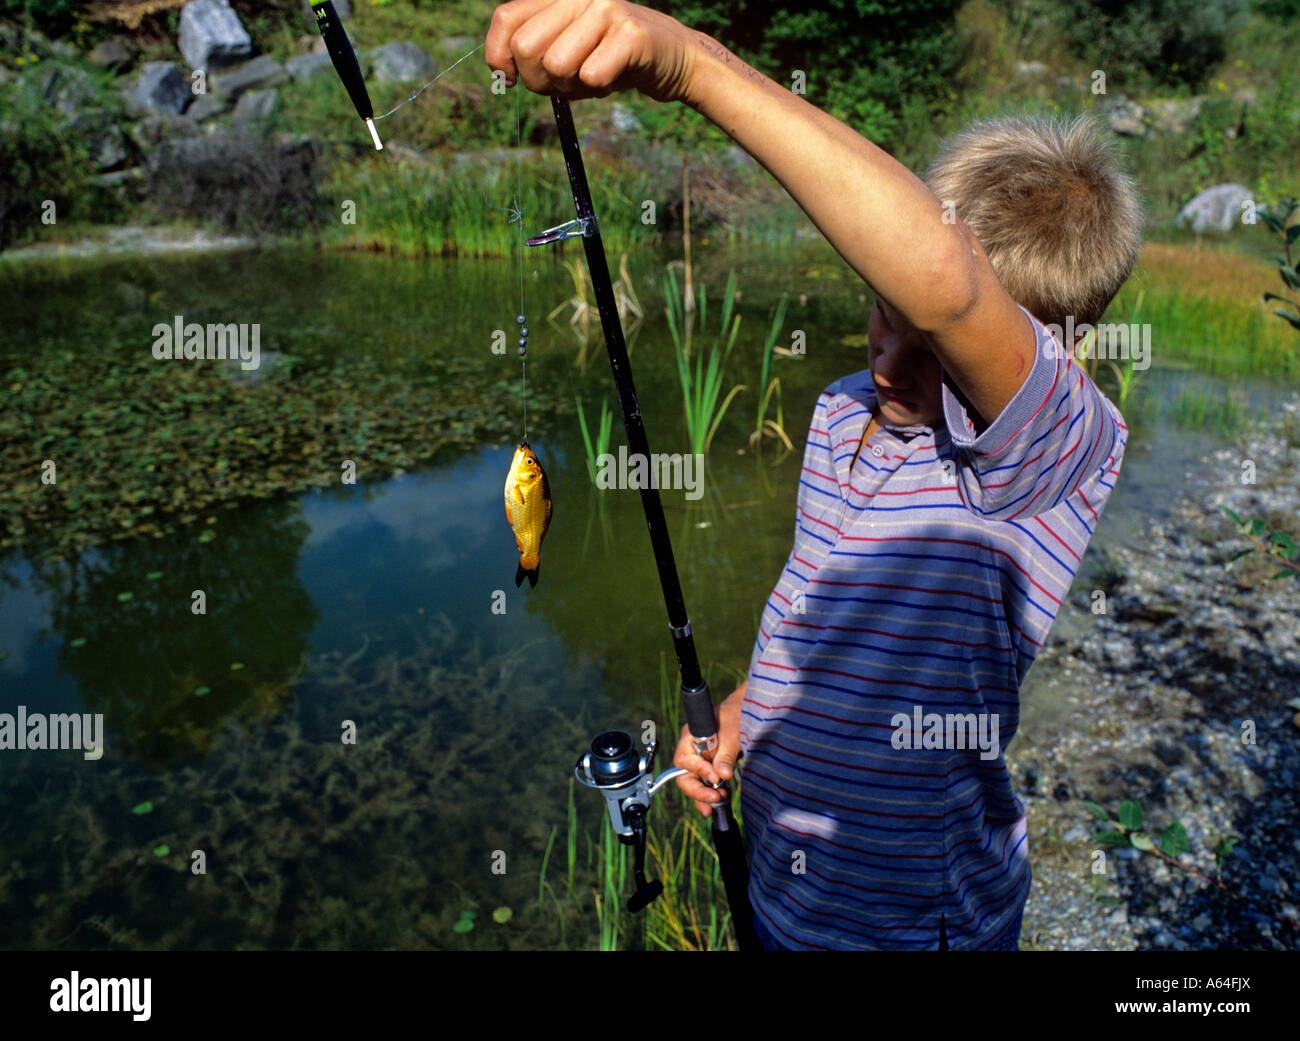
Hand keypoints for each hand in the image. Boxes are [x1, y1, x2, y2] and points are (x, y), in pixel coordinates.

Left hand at [485, 0, 697, 104]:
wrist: (674, 59)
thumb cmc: (612, 59)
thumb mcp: (567, 50)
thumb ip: (534, 51)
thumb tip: (500, 69)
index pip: (506, 19)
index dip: (498, 56)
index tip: (511, 79)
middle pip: (526, 48)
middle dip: (538, 81)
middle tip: (563, 84)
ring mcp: (605, 9)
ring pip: (557, 65)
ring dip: (572, 88)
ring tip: (592, 79)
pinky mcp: (630, 33)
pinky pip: (592, 76)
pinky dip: (599, 90)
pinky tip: (614, 79)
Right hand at [672, 682, 744, 815]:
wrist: (749, 710)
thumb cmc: (736, 714)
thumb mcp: (732, 732)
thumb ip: (725, 754)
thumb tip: (722, 775)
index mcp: (690, 738)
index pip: (684, 761)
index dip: (697, 771)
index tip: (715, 778)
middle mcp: (693, 751)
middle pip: (685, 776)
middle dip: (698, 791)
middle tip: (716, 798)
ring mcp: (702, 760)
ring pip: (695, 783)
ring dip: (705, 796)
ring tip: (720, 801)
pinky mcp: (712, 767)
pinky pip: (706, 784)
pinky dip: (711, 795)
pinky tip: (718, 803)